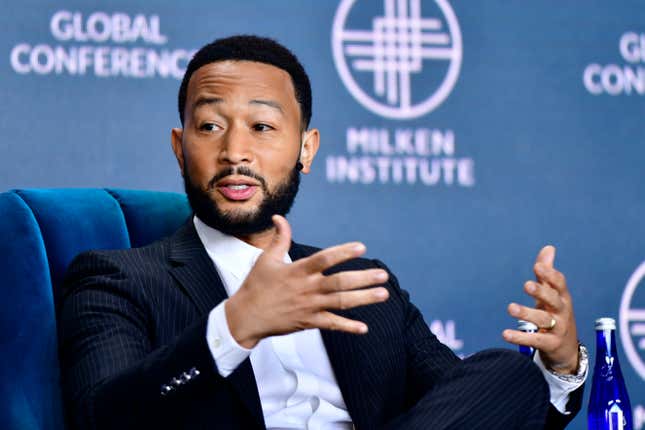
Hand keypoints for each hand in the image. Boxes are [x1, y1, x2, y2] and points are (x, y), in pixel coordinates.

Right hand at [225, 215, 389, 347]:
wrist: (246, 316)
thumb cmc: (256, 285)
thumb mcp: (266, 258)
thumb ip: (279, 238)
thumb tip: (279, 217)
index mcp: (298, 270)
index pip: (324, 259)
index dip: (343, 253)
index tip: (362, 247)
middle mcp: (307, 288)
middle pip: (339, 282)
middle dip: (363, 279)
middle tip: (383, 275)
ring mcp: (309, 306)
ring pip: (341, 302)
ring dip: (364, 299)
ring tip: (384, 294)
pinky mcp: (308, 322)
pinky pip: (331, 325)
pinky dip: (347, 326)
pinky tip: (364, 327)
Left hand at [502, 246, 578, 373]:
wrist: (567, 349)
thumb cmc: (556, 315)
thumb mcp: (552, 294)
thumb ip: (547, 273)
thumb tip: (549, 247)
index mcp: (562, 297)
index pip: (559, 283)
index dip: (550, 274)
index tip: (537, 266)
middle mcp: (562, 311)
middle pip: (554, 300)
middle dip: (541, 292)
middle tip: (527, 285)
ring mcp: (558, 328)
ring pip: (543, 320)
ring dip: (526, 313)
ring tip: (510, 307)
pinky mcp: (551, 344)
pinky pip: (535, 340)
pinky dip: (520, 337)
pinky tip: (505, 333)